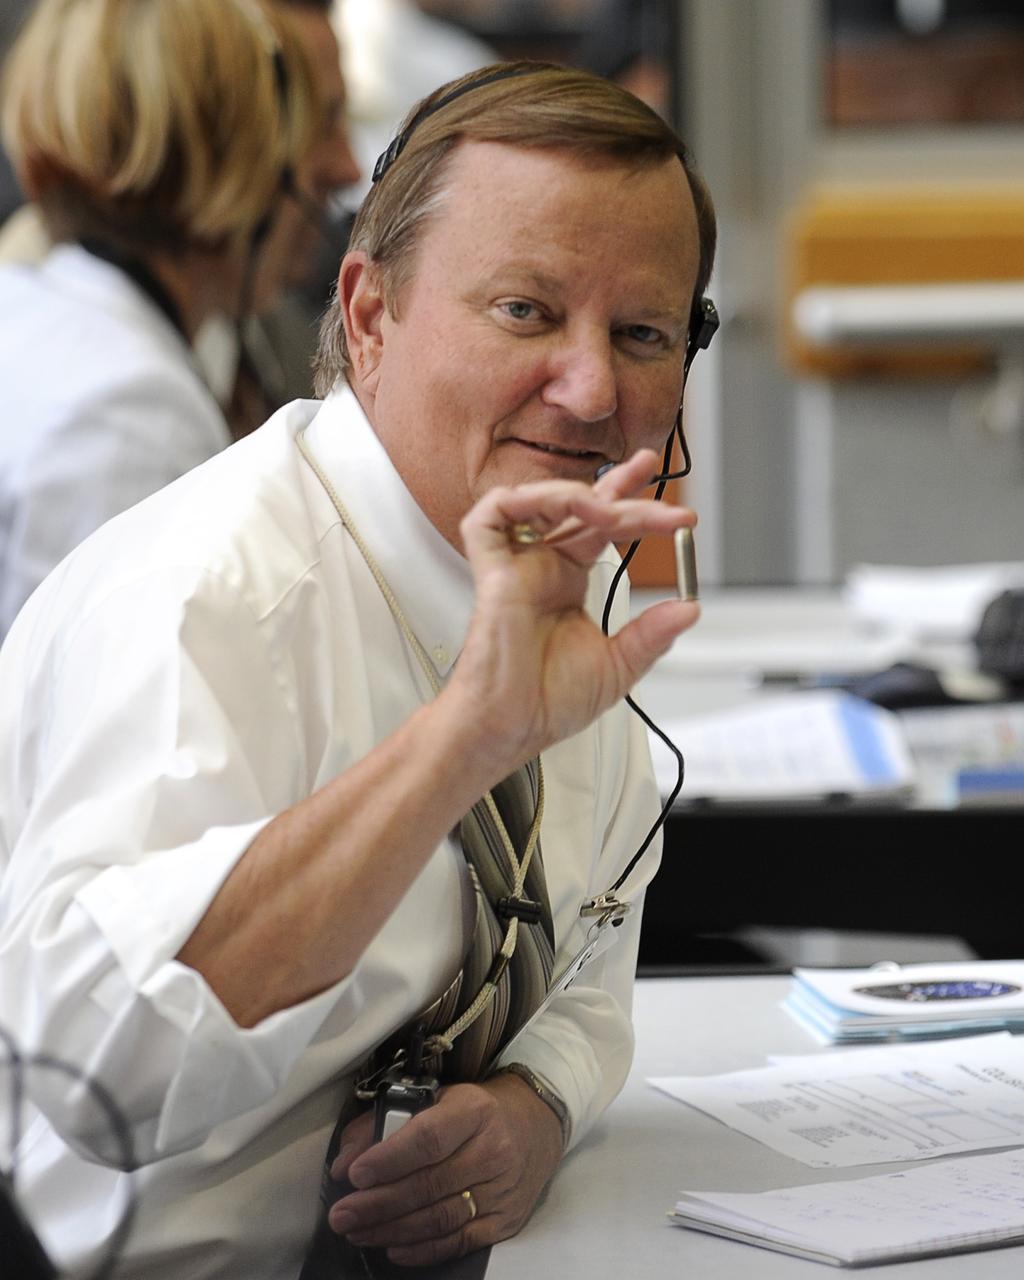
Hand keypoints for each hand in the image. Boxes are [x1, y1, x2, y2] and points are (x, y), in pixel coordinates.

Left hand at [327, 1072, 563, 1265]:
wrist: (538, 1123)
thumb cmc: (476, 1110)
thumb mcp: (437, 1097)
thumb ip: (386, 1122)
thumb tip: (344, 1163)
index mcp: (474, 1110)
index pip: (429, 1138)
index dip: (389, 1159)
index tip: (354, 1175)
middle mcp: (493, 1150)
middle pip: (429, 1185)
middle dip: (378, 1204)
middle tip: (341, 1215)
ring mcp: (502, 1190)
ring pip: (440, 1218)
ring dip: (392, 1230)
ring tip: (357, 1232)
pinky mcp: (506, 1220)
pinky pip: (459, 1242)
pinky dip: (423, 1251)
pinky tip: (393, 1249)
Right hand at [448, 448, 698, 769]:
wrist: (510, 728)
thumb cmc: (545, 704)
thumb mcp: (618, 667)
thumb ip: (651, 634)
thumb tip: (688, 608)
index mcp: (566, 584)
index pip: (601, 529)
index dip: (632, 505)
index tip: (670, 506)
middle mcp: (541, 568)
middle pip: (578, 507)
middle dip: (618, 485)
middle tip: (654, 475)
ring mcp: (515, 566)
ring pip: (539, 500)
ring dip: (579, 493)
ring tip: (614, 506)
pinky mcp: (490, 571)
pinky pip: (492, 514)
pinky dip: (529, 500)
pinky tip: (569, 508)